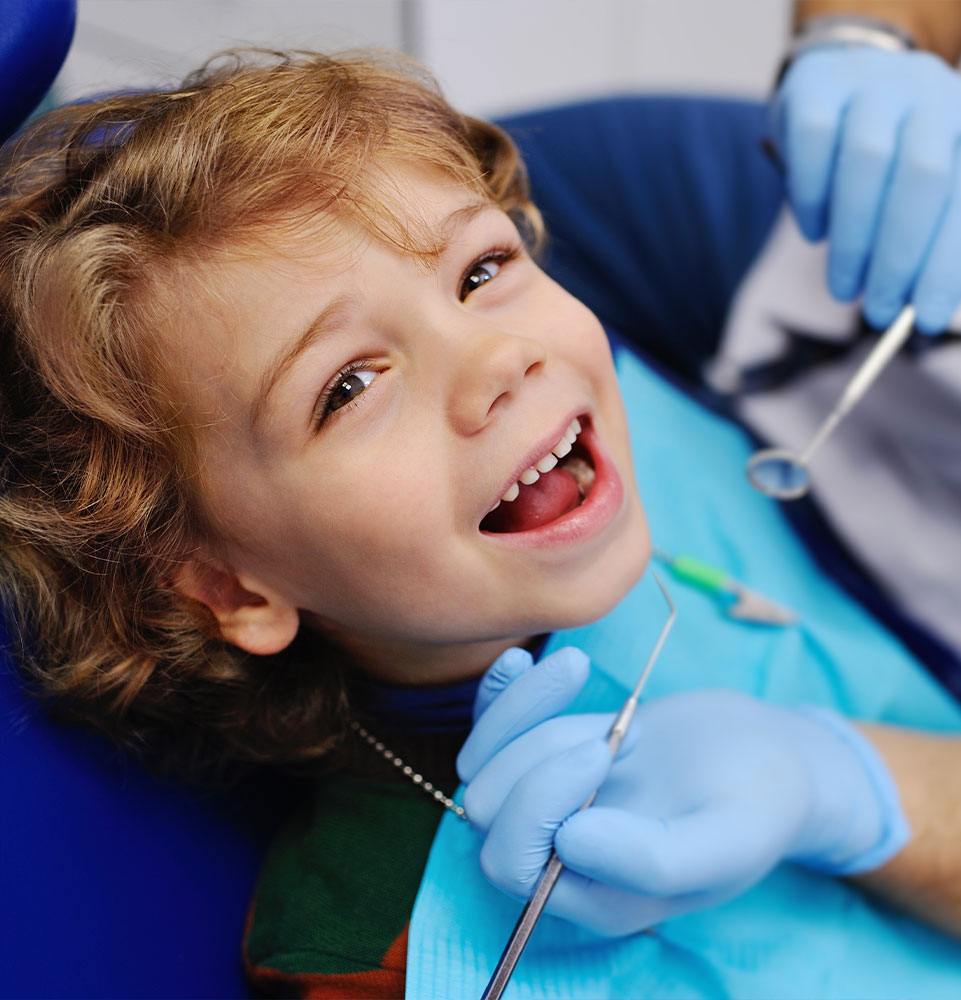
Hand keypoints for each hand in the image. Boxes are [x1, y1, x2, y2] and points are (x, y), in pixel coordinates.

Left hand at [458, 646, 908, 935]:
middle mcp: (556, 856)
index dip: (537, 804)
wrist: (763, 758)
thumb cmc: (756, 807)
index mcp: (591, 896)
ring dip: (529, 713)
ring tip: (608, 703)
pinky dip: (499, 691)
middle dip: (540, 755)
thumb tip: (566, 843)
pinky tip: (522, 659)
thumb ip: (655, 860)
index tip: (602, 750)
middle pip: (488, 807)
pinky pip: (491, 725)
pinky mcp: (545, 753)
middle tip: (621, 733)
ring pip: (484, 761)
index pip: (510, 862)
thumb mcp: (727, 840)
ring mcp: (546, 801)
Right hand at [770, 47, 960, 332]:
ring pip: (867, 163)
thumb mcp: (923, 187)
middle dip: (900, 256)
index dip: (947, 264)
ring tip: (844, 286)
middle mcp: (929, 92)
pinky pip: (813, 147)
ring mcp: (871, 84)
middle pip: (923, 176)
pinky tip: (814, 233)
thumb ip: (932, 236)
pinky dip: (811, 202)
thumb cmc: (888, 152)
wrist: (840, 80)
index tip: (930, 319)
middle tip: (880, 310)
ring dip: (854, 241)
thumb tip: (926, 307)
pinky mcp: (815, 87)